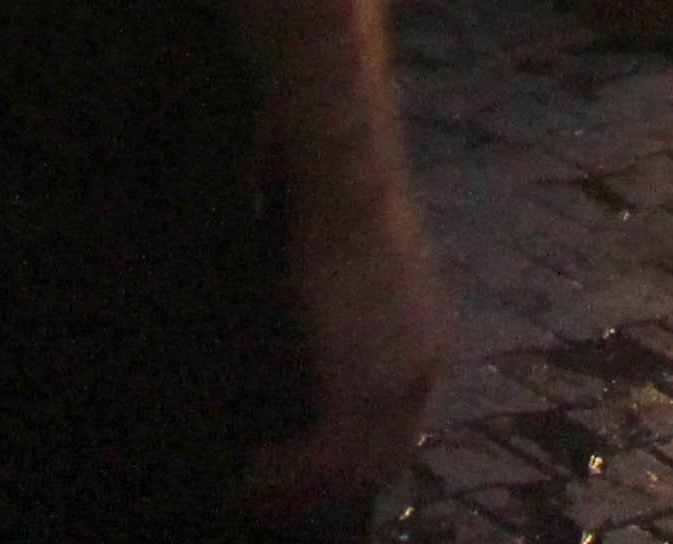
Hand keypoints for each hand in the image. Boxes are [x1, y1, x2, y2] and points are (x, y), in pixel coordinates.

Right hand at [240, 198, 449, 535]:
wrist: (343, 175)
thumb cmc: (337, 198)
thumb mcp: (351, 268)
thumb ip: (340, 317)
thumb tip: (303, 343)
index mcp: (425, 339)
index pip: (397, 422)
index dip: (355, 454)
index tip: (311, 470)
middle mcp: (420, 367)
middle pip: (380, 456)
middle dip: (328, 484)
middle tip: (274, 495)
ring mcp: (393, 380)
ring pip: (348, 466)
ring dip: (298, 489)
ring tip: (251, 497)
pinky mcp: (356, 386)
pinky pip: (320, 457)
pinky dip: (282, 478)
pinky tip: (247, 484)